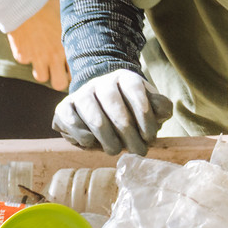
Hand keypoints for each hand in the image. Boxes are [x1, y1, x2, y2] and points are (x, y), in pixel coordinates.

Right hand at [6, 0, 69, 90]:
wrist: (24, 3)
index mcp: (69, 46)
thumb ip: (78, 27)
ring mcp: (36, 57)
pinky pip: (26, 62)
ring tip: (47, 59)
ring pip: (41, 77)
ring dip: (44, 70)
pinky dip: (28, 56)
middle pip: (59, 84)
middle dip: (61, 78)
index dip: (78, 70)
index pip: (78, 71)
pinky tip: (32, 43)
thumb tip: (94, 25)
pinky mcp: (21, 55)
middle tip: (62, 69)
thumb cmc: (51, 5)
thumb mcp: (70, 14)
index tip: (78, 65)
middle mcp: (53, 56)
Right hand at [53, 69, 171, 156]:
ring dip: (106, 137)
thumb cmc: (128, 107)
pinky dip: (83, 136)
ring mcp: (81, 93)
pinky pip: (72, 122)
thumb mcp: (148, 104)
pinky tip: (93, 143)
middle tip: (137, 151)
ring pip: (93, 115)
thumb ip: (160, 107)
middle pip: (114, 105)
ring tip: (116, 151)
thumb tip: (164, 113)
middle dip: (128, 132)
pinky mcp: (63, 107)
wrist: (98, 103)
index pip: (135, 90)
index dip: (144, 113)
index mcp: (124, 77)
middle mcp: (101, 81)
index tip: (150, 136)